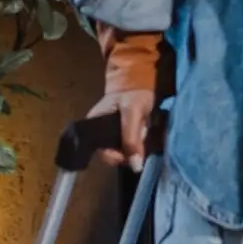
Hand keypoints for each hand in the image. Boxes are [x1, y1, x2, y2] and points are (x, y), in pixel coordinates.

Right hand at [91, 21, 156, 170]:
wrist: (143, 77)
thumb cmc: (132, 91)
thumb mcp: (132, 112)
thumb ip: (131, 139)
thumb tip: (135, 166)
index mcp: (94, 125)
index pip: (100, 152)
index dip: (114, 157)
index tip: (129, 154)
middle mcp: (102, 132)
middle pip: (114, 154)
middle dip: (131, 149)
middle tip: (141, 136)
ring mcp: (115, 132)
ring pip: (127, 150)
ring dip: (138, 145)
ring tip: (145, 129)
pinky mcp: (128, 132)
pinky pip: (134, 144)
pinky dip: (142, 141)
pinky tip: (148, 130)